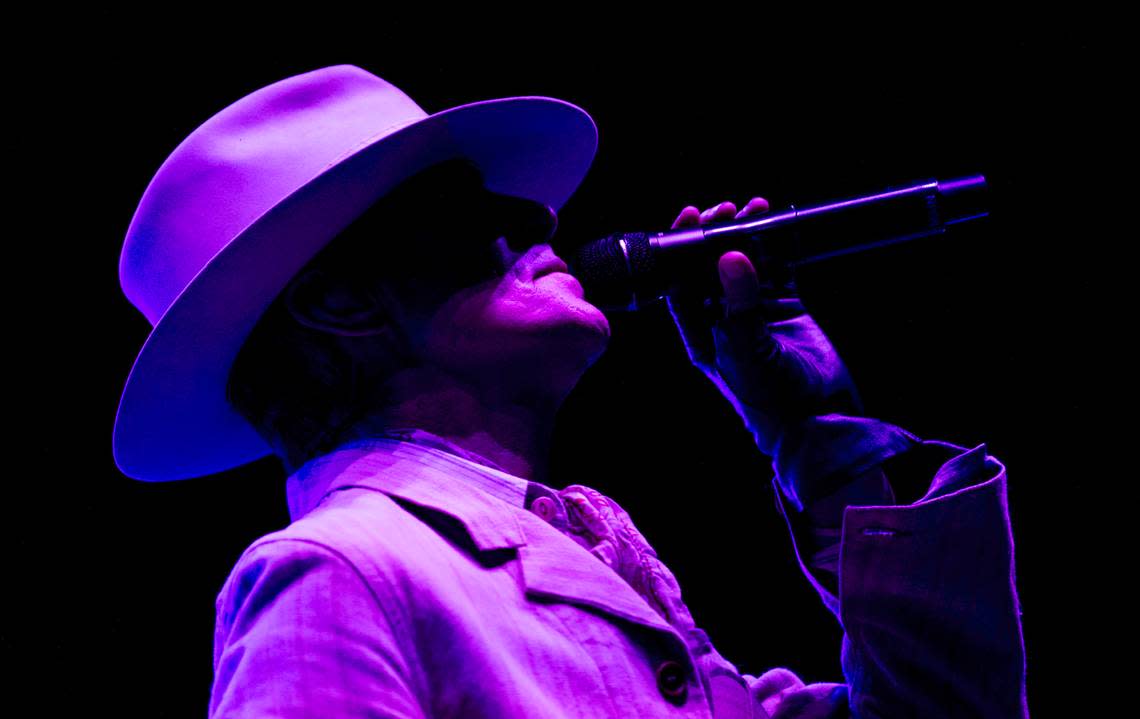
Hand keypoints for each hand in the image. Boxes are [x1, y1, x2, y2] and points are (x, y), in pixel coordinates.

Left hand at [665, 199, 864, 456]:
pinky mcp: (786, 306)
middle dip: (714, 236)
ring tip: (753, 208)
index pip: (681, 283)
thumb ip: (738, 306)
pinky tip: (776, 224)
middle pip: (710, 268)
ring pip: (745, 263)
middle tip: (724, 209)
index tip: (690, 218)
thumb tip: (729, 258)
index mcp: (700, 332)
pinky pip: (778, 268)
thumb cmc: (769, 399)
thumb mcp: (746, 351)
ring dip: (746, 235)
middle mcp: (723, 319)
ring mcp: (755, 311)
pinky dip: (777, 247)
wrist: (819, 419)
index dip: (681, 250)